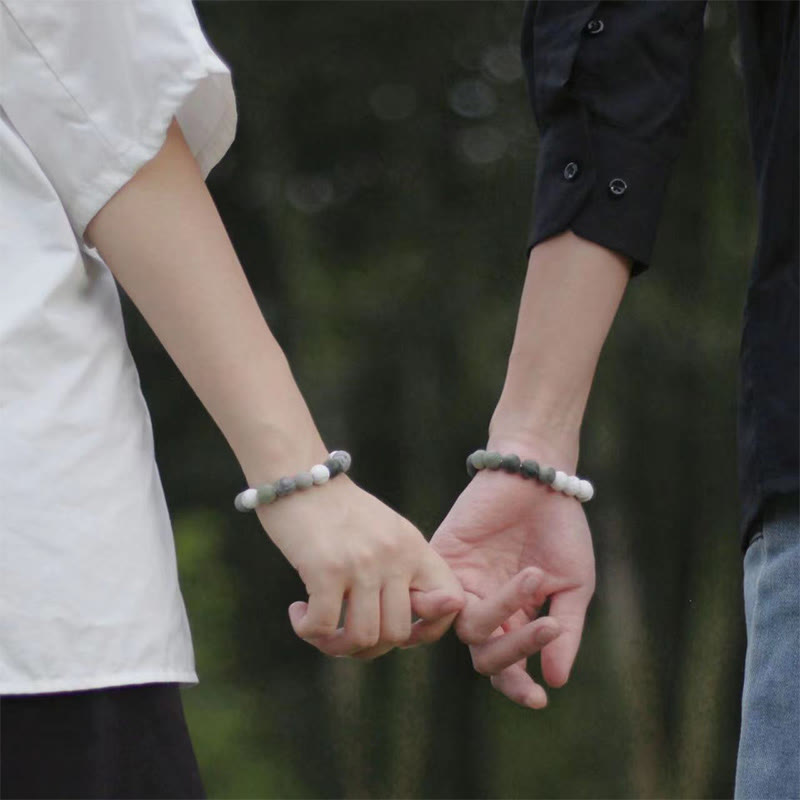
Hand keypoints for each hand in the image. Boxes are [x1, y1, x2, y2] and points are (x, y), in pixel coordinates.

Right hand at [256, 476, 464, 658]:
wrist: (301, 476)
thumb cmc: (340, 512)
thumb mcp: (386, 533)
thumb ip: (404, 572)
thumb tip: (415, 628)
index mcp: (415, 547)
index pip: (452, 601)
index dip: (431, 629)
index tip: (396, 628)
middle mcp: (395, 556)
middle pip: (398, 634)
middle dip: (370, 647)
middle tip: (343, 631)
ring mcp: (363, 563)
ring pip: (364, 639)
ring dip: (336, 646)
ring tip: (319, 628)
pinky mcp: (326, 569)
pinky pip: (324, 627)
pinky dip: (308, 631)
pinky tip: (299, 613)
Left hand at [429, 441, 594, 707]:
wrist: (539, 477)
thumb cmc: (560, 529)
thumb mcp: (573, 584)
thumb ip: (565, 632)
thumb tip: (556, 681)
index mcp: (515, 620)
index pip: (508, 666)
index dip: (520, 687)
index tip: (539, 700)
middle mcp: (485, 608)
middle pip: (485, 656)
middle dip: (516, 652)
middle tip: (548, 629)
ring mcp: (463, 585)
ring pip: (470, 628)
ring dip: (506, 612)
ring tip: (535, 576)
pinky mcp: (443, 559)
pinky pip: (441, 596)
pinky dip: (459, 601)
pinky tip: (486, 588)